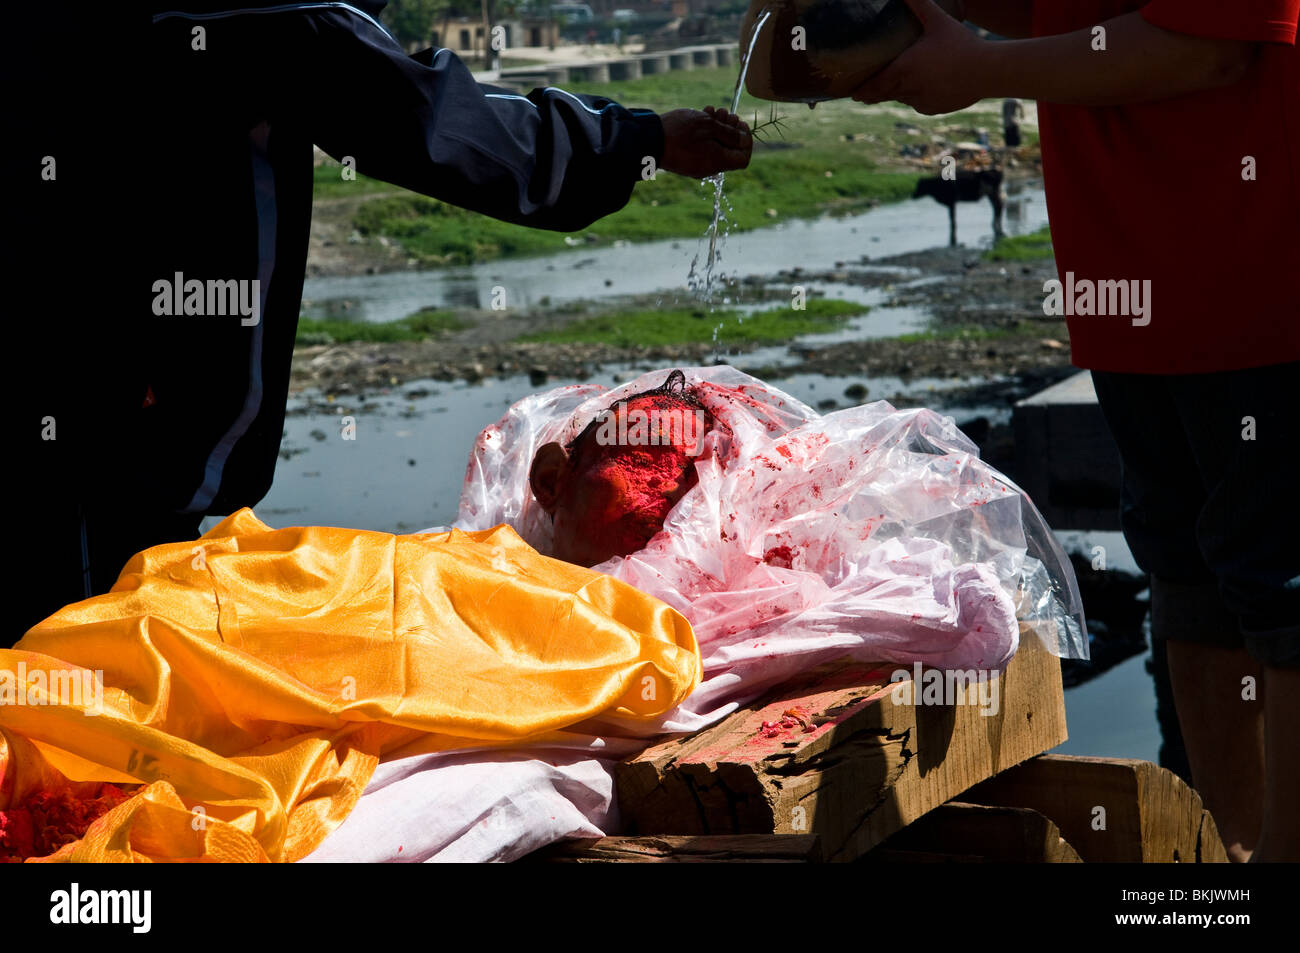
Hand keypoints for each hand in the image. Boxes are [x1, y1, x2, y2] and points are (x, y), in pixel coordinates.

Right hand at [658, 106, 752, 178]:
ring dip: (718, 128)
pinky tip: (703, 117)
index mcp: (718, 162)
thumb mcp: (709, 126)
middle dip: (731, 130)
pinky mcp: (688, 161)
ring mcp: (698, 166)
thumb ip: (730, 134)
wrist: (650, 140)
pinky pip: (703, 149)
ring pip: (716, 147)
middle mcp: (710, 168)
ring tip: (713, 111)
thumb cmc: (680, 132)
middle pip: (730, 151)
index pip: (743, 158)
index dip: (746, 141)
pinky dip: (706, 134)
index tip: (740, 124)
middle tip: (725, 113)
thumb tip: (744, 140)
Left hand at [852, 0, 988, 114]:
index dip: (862, 91)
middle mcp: (909, 89)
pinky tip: (925, 88)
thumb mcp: (938, 21)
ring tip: (899, 86)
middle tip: (865, 94)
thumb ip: (920, 5)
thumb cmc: (961, 44)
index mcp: (904, 69)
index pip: (875, 85)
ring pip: (903, 99)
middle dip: (876, 94)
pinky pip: (920, 104)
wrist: (987, 71)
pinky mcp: (934, 109)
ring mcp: (922, 101)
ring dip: (899, 93)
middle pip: (886, 94)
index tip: (853, 95)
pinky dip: (918, 97)